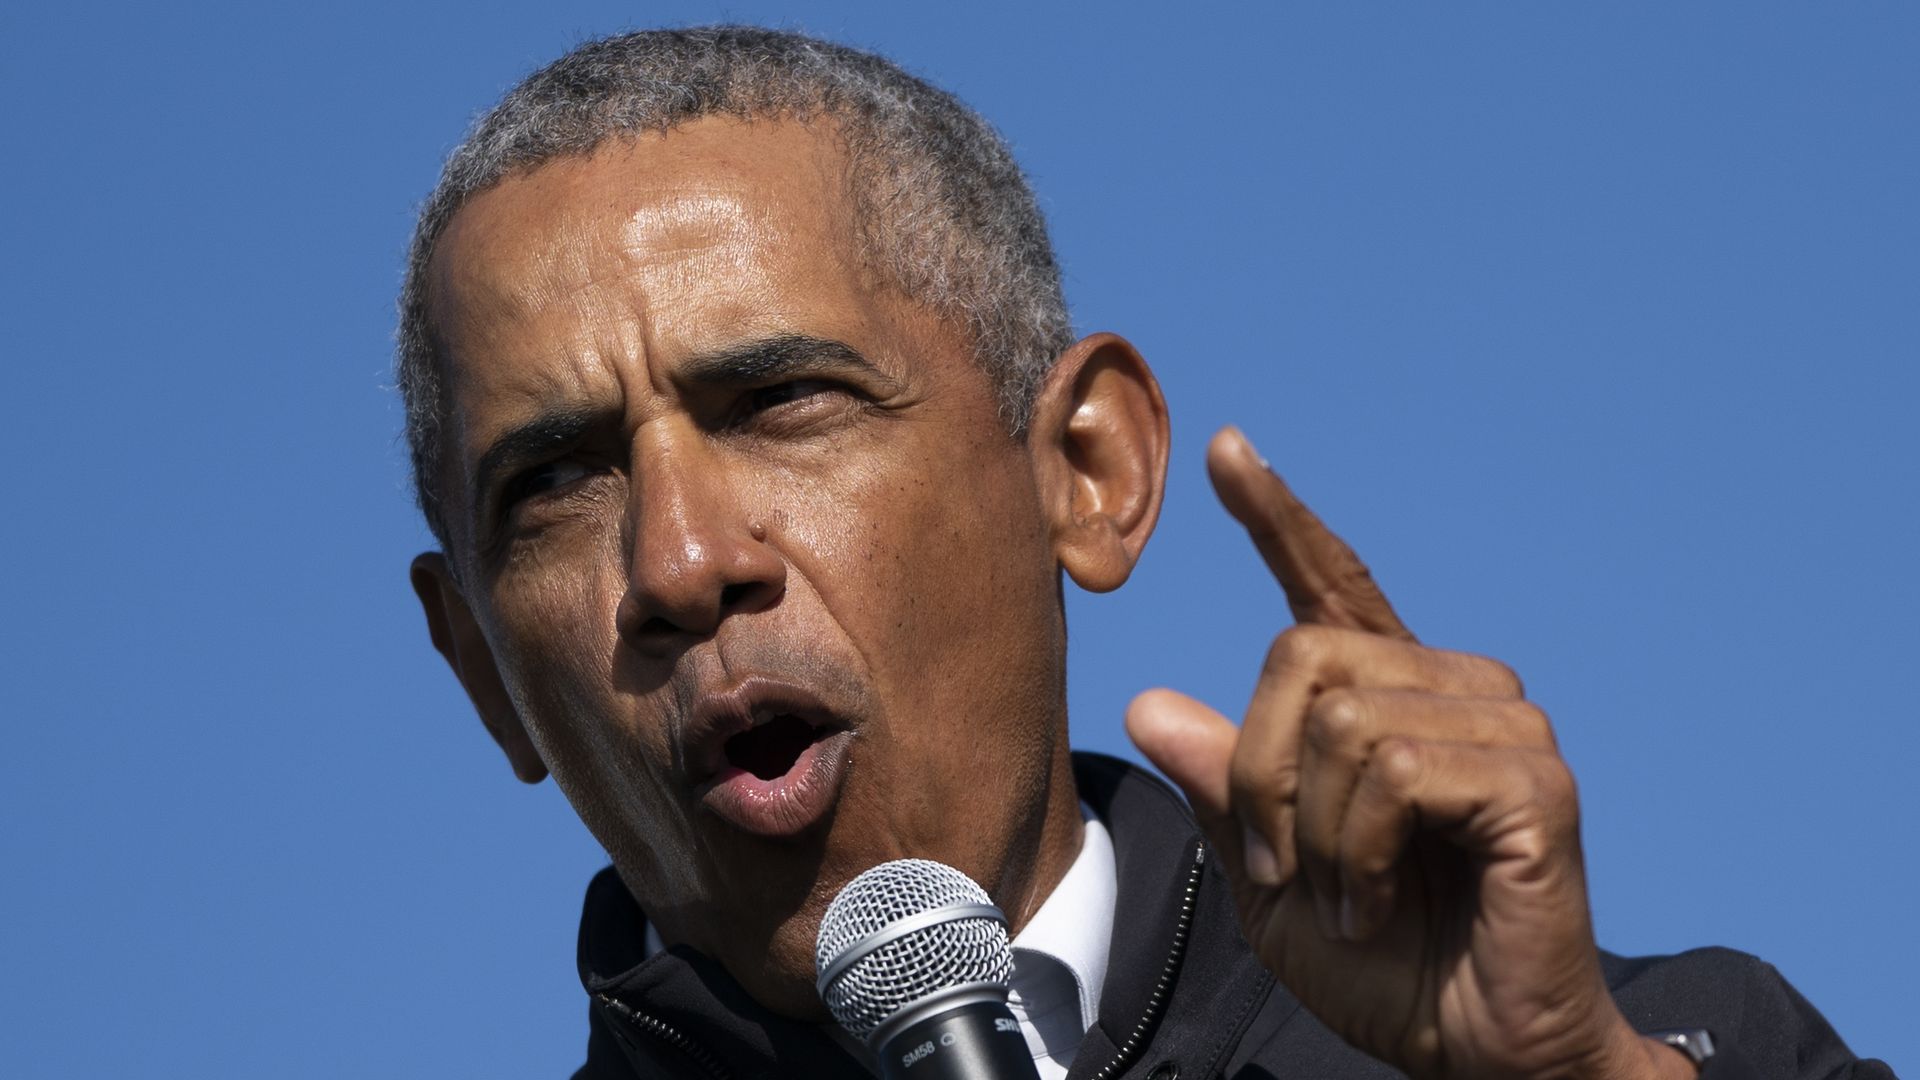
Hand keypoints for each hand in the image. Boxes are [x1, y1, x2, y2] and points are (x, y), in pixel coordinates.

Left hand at [1127, 428, 1693, 1079]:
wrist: (1472, 1053)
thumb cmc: (1383, 964)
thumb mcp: (1266, 878)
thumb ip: (1222, 790)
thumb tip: (1149, 703)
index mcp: (1389, 698)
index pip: (1329, 585)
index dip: (1278, 518)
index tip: (1224, 451)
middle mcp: (1452, 687)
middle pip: (1301, 658)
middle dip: (1260, 778)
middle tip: (1280, 872)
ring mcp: (1504, 724)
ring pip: (1344, 718)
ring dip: (1312, 834)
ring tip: (1344, 902)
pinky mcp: (1534, 778)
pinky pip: (1396, 773)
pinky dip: (1357, 856)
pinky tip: (1378, 908)